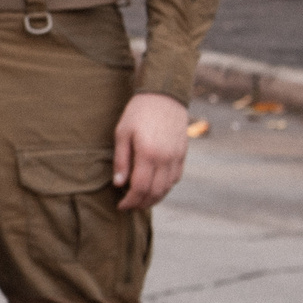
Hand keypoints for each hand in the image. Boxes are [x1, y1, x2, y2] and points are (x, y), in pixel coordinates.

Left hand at [111, 92, 188, 211]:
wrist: (164, 96)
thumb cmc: (138, 113)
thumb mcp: (122, 133)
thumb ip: (122, 160)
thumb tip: (119, 184)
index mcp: (148, 154)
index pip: (140, 188)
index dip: (130, 201)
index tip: (121, 206)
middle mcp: (166, 159)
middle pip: (155, 192)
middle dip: (141, 203)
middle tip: (129, 207)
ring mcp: (177, 157)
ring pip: (168, 187)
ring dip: (154, 198)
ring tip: (140, 201)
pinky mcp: (183, 154)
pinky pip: (176, 178)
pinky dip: (165, 188)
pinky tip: (155, 188)